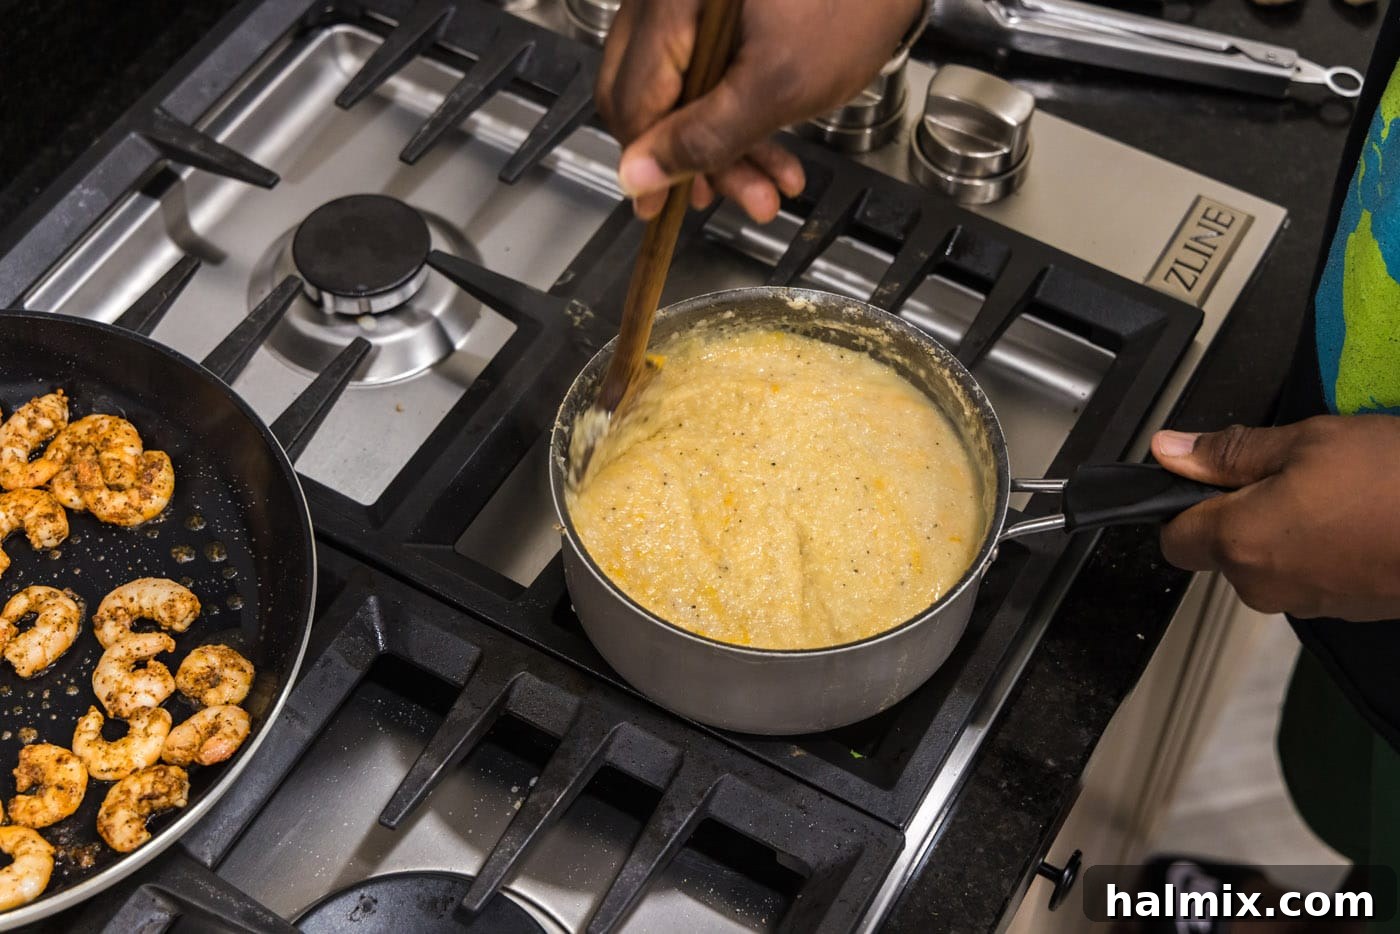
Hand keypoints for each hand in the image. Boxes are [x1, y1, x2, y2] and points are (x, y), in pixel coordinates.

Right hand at [596, 0, 923, 222]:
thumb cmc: (849, 4)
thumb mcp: (778, 87)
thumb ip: (704, 139)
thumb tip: (637, 178)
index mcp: (670, 5)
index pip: (630, 101)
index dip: (646, 164)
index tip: (660, 210)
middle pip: (653, 97)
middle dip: (699, 159)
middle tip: (746, 199)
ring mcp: (694, 0)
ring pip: (687, 90)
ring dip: (729, 144)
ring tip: (773, 184)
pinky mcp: (722, 7)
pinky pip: (713, 70)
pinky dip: (741, 111)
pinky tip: (775, 146)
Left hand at [1151, 416, 1399, 620]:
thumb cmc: (1398, 482)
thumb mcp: (1308, 441)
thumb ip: (1229, 451)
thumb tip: (1171, 450)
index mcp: (1240, 542)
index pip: (1172, 538)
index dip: (1182, 505)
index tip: (1207, 477)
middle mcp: (1263, 585)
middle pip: (1219, 551)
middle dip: (1238, 513)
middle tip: (1287, 472)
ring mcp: (1304, 603)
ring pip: (1265, 563)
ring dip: (1283, 529)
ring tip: (1333, 491)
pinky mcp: (1342, 611)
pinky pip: (1307, 576)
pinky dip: (1319, 548)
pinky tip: (1356, 518)